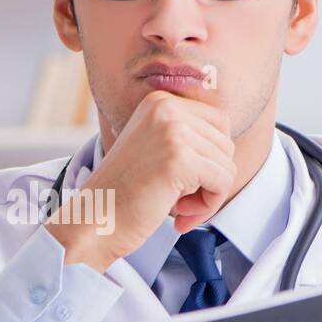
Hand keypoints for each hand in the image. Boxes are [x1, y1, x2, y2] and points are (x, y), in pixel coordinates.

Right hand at [45, 90, 235, 271]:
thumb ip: (186, 137)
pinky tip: (180, 215)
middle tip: (181, 200)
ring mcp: (173, 131)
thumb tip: (228, 142)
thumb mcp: (154, 148)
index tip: (183, 184)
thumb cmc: (124, 193)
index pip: (219, 124)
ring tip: (177, 207)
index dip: (209, 159)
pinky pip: (223, 182)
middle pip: (225, 143)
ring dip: (208, 195)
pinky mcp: (180, 159)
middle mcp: (166, 108)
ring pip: (227, 164)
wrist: (93, 221)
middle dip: (210, 178)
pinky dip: (209, 205)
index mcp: (160, 101)